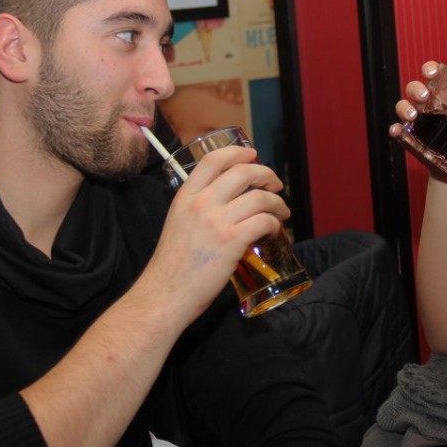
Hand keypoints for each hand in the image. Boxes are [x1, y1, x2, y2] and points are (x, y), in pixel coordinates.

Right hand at [139, 145, 289, 323]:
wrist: (164, 294)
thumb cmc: (172, 266)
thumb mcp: (177, 223)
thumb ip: (198, 209)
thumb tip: (227, 205)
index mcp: (185, 196)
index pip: (213, 159)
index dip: (238, 152)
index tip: (253, 155)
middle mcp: (201, 203)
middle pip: (243, 172)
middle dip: (266, 174)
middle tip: (275, 185)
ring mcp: (216, 221)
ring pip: (259, 197)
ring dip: (277, 203)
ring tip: (281, 212)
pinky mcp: (231, 241)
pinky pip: (264, 221)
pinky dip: (274, 224)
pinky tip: (274, 230)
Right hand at [387, 60, 446, 147]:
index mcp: (444, 96)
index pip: (434, 76)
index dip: (430, 69)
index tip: (432, 71)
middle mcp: (427, 105)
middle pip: (415, 88)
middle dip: (416, 89)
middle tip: (424, 96)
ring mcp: (417, 120)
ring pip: (403, 106)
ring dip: (405, 107)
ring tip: (413, 115)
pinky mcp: (410, 137)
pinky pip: (398, 130)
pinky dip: (396, 129)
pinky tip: (397, 131)